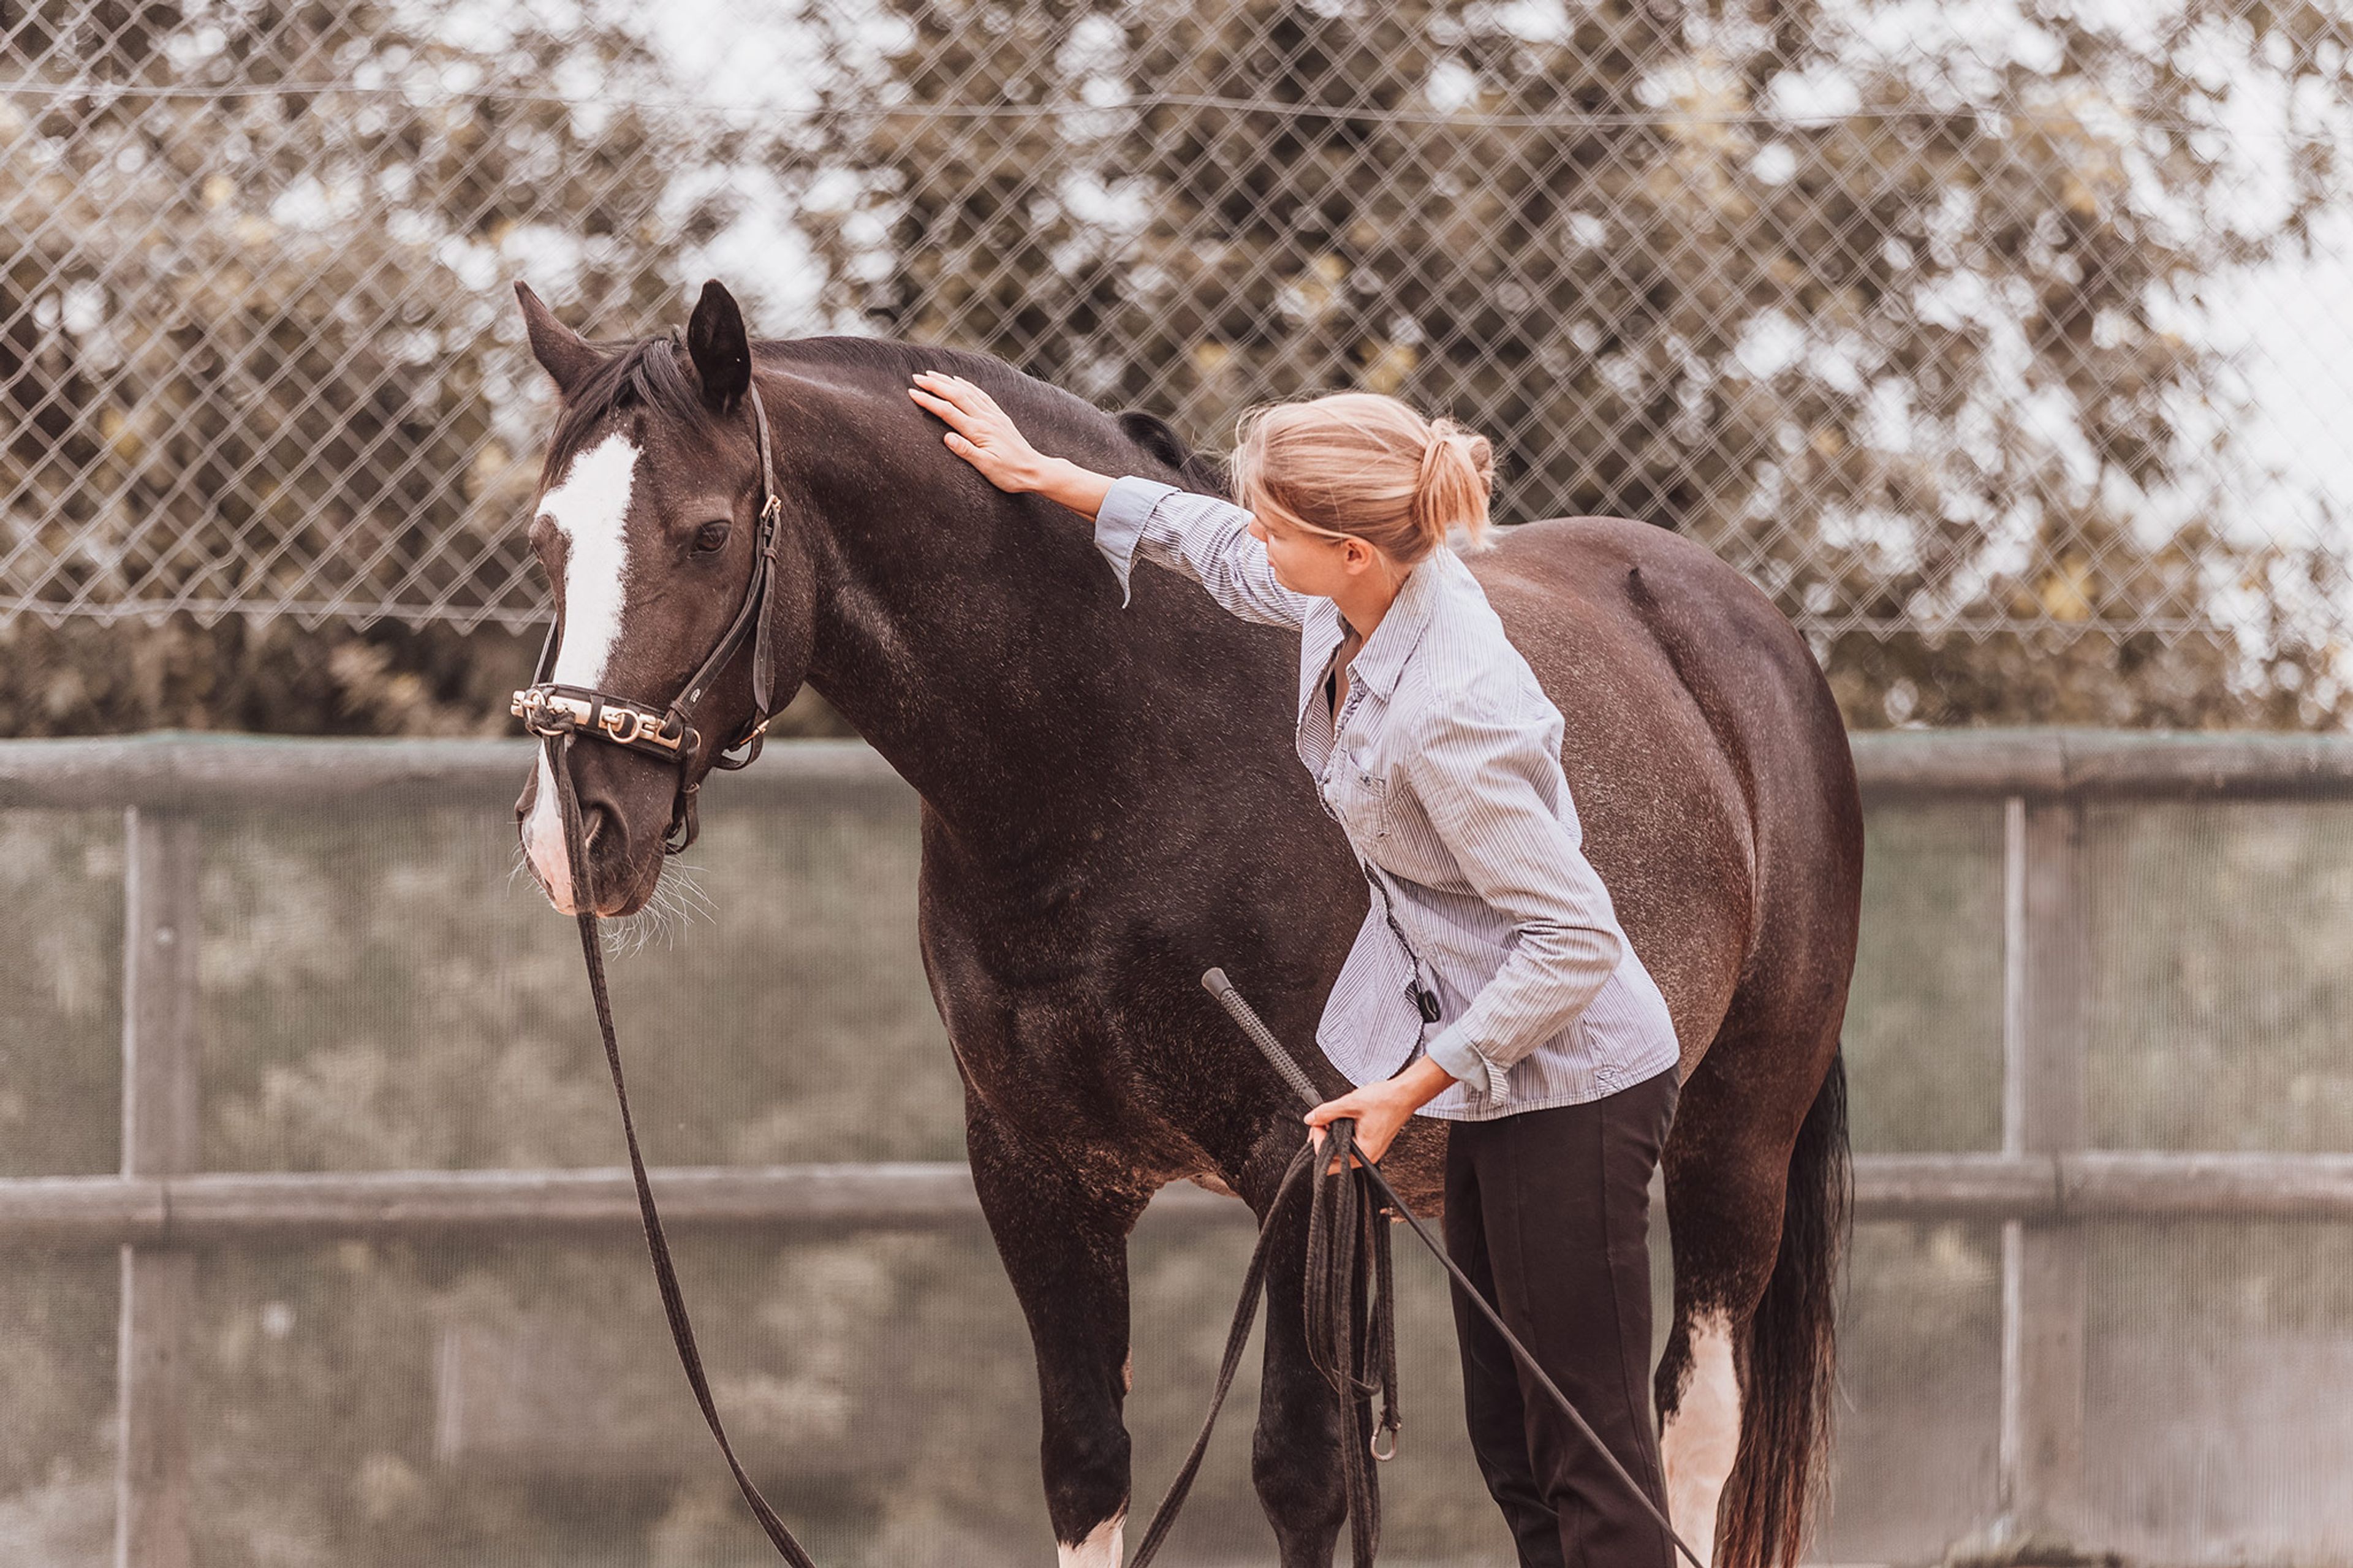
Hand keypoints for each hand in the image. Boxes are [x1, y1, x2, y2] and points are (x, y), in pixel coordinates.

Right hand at [907, 370, 1049, 492]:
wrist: (1035, 470)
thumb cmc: (1010, 474)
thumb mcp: (987, 467)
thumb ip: (967, 451)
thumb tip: (947, 437)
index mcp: (979, 431)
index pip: (948, 412)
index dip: (929, 401)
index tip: (912, 393)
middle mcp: (986, 419)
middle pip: (956, 395)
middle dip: (935, 385)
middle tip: (916, 377)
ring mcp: (994, 416)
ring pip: (968, 391)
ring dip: (948, 381)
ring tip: (932, 374)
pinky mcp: (1000, 417)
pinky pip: (981, 395)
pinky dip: (968, 385)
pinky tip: (960, 381)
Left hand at [1304, 1057, 1456, 1171]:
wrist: (1405, 1094)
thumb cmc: (1386, 1100)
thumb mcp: (1351, 1103)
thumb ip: (1327, 1112)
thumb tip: (1311, 1119)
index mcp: (1363, 1152)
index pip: (1328, 1159)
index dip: (1318, 1139)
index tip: (1318, 1122)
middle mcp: (1367, 1156)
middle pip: (1333, 1160)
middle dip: (1323, 1140)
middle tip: (1323, 1121)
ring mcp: (1369, 1151)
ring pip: (1341, 1152)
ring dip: (1333, 1137)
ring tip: (1334, 1118)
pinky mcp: (1371, 1143)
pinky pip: (1350, 1145)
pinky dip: (1342, 1135)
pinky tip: (1343, 1120)